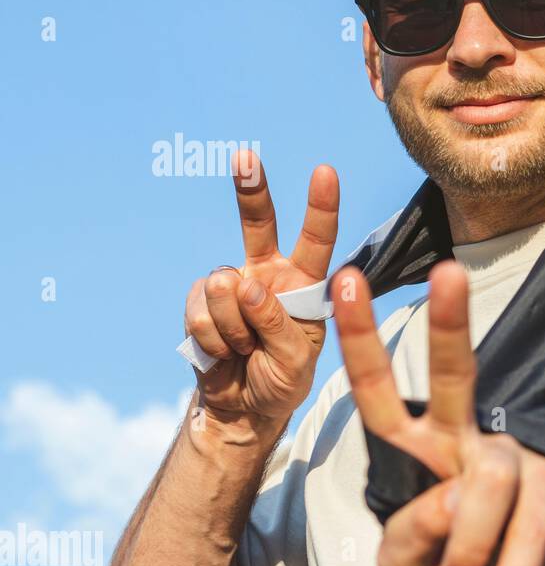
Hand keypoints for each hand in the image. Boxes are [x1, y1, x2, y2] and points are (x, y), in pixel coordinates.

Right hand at [184, 150, 338, 425]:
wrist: (244, 408)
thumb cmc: (283, 380)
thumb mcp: (296, 360)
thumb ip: (278, 323)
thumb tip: (243, 284)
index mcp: (304, 284)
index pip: (317, 240)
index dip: (320, 207)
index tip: (325, 172)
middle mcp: (268, 274)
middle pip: (258, 225)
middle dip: (251, 190)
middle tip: (246, 157)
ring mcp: (231, 286)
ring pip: (224, 287)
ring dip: (236, 329)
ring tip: (247, 350)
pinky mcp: (199, 303)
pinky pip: (200, 312)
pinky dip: (213, 339)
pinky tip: (224, 353)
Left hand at [331, 261, 544, 565]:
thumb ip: (407, 543)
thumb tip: (451, 499)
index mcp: (414, 454)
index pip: (380, 395)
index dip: (361, 341)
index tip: (345, 279)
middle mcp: (462, 442)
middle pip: (454, 379)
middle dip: (448, 325)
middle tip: (449, 272)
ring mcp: (510, 459)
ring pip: (489, 478)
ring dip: (472, 546)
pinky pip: (529, 524)